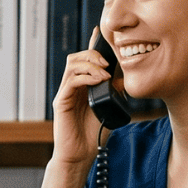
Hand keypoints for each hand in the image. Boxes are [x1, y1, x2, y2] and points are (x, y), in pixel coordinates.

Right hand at [51, 29, 112, 166]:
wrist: (80, 154)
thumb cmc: (93, 133)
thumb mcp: (110, 108)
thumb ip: (115, 93)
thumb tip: (126, 78)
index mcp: (82, 86)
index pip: (86, 60)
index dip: (92, 45)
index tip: (100, 32)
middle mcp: (71, 87)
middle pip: (76, 58)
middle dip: (92, 53)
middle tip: (108, 61)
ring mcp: (65, 93)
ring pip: (71, 66)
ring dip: (90, 64)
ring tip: (105, 72)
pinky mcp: (61, 102)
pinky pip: (71, 81)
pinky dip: (85, 77)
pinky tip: (98, 81)